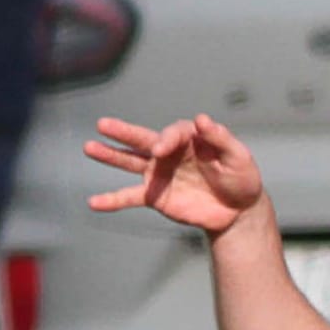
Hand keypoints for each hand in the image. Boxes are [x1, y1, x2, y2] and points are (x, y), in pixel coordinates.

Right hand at [84, 112, 265, 237]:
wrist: (238, 210)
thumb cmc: (241, 177)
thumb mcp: (238, 157)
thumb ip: (220, 138)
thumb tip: (202, 119)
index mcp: (189, 138)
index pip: (171, 134)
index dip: (165, 140)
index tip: (159, 149)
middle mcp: (169, 152)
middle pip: (142, 140)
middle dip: (122, 132)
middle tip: (103, 124)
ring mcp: (159, 174)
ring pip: (129, 162)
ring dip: (109, 156)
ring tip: (88, 147)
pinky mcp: (155, 196)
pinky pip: (130, 197)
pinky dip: (112, 200)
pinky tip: (93, 203)